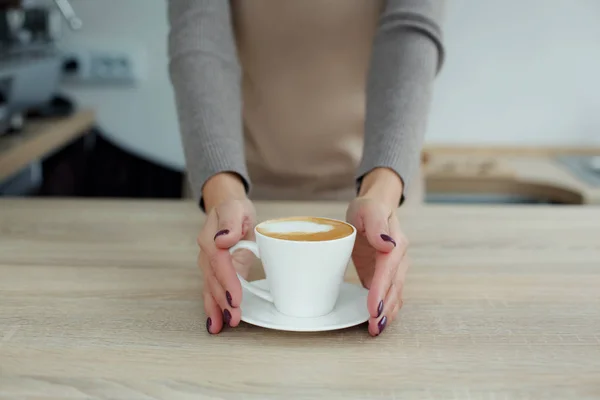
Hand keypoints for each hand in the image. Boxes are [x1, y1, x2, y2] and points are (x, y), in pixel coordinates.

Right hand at [197, 173, 255, 333]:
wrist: (226, 206)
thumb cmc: (234, 209)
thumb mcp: (236, 208)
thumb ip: (230, 222)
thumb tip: (223, 239)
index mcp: (211, 239)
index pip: (219, 263)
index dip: (228, 281)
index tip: (236, 297)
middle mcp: (206, 254)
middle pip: (213, 280)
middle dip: (223, 301)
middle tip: (233, 318)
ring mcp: (207, 265)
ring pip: (210, 289)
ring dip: (215, 308)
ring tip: (220, 326)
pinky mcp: (213, 273)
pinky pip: (211, 291)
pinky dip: (212, 308)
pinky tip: (214, 324)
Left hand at [346, 169, 408, 335]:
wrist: (374, 207)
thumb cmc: (368, 208)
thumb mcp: (368, 209)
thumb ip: (377, 225)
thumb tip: (386, 244)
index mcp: (395, 243)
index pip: (387, 271)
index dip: (380, 290)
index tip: (373, 308)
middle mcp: (399, 258)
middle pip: (394, 287)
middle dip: (385, 308)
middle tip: (374, 327)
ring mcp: (395, 268)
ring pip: (395, 294)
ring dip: (387, 313)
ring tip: (376, 330)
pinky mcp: (387, 275)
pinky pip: (390, 294)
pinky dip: (386, 309)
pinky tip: (380, 322)